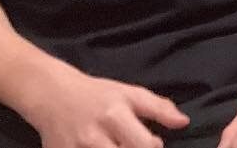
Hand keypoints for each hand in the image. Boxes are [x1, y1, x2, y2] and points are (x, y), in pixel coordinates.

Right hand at [22, 66, 187, 147]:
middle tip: (132, 145)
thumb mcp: (130, 94)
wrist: (52, 94)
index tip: (153, 144)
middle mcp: (94, 136)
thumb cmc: (97, 94)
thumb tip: (184, 122)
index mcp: (116, 115)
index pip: (145, 146)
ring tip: (116, 145)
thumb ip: (158, 108)